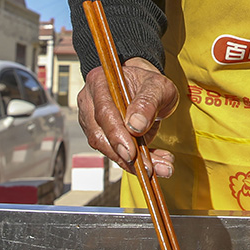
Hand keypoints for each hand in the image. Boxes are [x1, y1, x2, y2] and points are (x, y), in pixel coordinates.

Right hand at [77, 58, 178, 177]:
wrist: (148, 90)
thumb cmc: (149, 84)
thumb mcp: (157, 86)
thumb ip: (148, 102)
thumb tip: (136, 125)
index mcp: (99, 82)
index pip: (103, 112)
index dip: (116, 134)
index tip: (131, 152)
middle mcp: (90, 102)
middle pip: (100, 134)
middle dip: (124, 155)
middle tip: (148, 167)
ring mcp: (93, 120)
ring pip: (106, 148)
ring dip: (132, 163)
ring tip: (159, 167)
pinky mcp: (102, 136)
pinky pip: (115, 152)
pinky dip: (136, 162)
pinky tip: (155, 163)